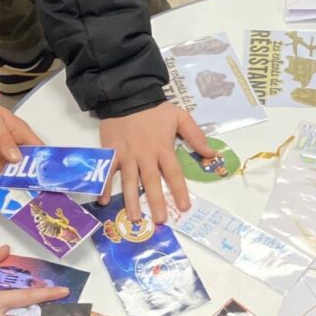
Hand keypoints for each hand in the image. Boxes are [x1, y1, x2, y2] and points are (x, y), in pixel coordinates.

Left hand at [0, 99, 43, 185]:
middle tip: (20, 193)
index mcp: (23, 136)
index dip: (44, 166)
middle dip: (23, 180)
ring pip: (7, 173)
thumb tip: (16, 158)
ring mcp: (2, 155)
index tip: (45, 181)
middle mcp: (16, 148)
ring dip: (2, 182)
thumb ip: (4, 140)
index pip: (39, 152)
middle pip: (25, 168)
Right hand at [100, 103, 212, 225]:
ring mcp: (126, 155)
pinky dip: (103, 186)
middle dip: (156, 202)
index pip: (173, 174)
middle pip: (151, 182)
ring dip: (131, 201)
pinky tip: (102, 202)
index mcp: (163, 148)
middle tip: (160, 220)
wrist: (126, 95)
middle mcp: (145, 156)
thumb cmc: (154, 108)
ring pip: (129, 182)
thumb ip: (196, 136)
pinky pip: (107, 172)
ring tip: (135, 219)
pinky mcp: (111, 152)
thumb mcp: (180, 117)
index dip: (179, 191)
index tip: (184, 207)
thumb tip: (212, 154)